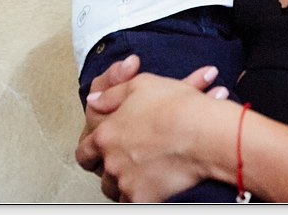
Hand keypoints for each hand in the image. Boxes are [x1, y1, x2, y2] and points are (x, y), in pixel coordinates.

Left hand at [78, 70, 233, 201]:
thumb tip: (95, 99)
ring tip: (138, 176)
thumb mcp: (140, 85)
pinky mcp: (144, 198)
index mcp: (106, 134)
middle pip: (101, 174)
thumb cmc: (177, 107)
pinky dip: (141, 195)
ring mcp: (127, 182)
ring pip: (116, 191)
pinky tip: (152, 186)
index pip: (84, 151)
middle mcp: (112, 161)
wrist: (204, 132)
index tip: (96, 153)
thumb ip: (111, 94)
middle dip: (110, 170)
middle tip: (121, 166)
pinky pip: (133, 202)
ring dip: (124, 184)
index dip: (90, 152)